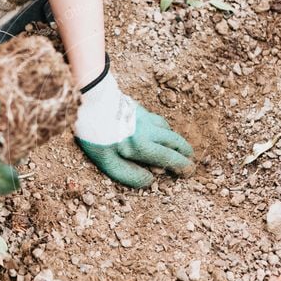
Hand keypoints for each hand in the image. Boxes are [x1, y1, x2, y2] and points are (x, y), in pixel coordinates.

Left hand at [74, 63, 194, 187]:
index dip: (182, 166)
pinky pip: (156, 119)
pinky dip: (163, 127)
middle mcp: (148, 130)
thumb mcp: (107, 161)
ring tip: (177, 146)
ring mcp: (143, 117)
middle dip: (184, 151)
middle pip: (174, 141)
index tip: (188, 172)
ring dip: (175, 139)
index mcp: (142, 146)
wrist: (89, 99)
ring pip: (167, 128)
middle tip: (190, 158)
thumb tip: (150, 180)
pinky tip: (158, 130)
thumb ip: (130, 174)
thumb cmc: (95, 133)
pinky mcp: (136, 108)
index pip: (170, 158)